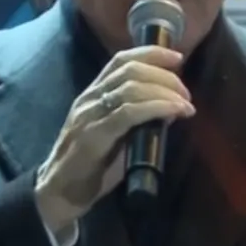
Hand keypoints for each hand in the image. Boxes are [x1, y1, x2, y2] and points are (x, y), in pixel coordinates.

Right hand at [34, 46, 195, 234]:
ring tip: (184, 104)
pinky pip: (127, 113)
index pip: (121, 60)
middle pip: (130, 70)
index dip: (151, 53)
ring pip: (130, 87)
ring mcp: (90, 115)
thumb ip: (136, 120)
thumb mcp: (115, 135)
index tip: (177, 57)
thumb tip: (169, 110)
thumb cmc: (90, 166)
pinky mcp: (93, 136)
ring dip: (164, 91)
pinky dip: (155, 107)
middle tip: (185, 92)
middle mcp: (90, 98)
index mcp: (93, 94)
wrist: (60, 192)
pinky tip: (172, 112)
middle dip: (164, 75)